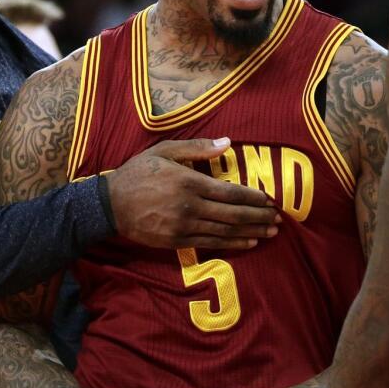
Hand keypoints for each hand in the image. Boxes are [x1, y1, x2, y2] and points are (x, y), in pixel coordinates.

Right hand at [106, 137, 280, 249]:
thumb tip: (228, 143)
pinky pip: (211, 243)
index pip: (231, 193)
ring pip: (225, 232)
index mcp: (190, 182)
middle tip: (278, 219)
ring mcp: (184, 227)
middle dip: (258, 217)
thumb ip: (197, 147)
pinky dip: (232, 244)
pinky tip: (247, 243)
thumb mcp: (165, 151)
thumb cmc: (139, 173)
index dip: (254, 198)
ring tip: (270, 233)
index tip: (270, 200)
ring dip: (251, 233)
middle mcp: (190, 207)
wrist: (110, 204)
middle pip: (233, 215)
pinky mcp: (177, 241)